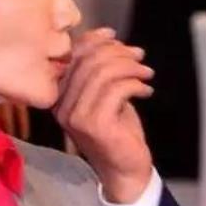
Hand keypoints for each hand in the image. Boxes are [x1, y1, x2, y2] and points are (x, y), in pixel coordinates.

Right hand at [53, 28, 154, 202]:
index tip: (114, 36)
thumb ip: (101, 68)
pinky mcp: (95, 125)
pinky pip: (117, 89)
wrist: (126, 169)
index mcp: (59, 95)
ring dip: (131, 67)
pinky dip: (136, 84)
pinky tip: (145, 90)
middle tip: (139, 56)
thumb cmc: (118, 130)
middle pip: (89, 61)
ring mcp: (76, 116)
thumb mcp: (107, 93)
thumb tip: (108, 38)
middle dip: (118, 52)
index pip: (71, 56)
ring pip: (104, 73)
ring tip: (146, 73)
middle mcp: (61, 106)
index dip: (93, 40)